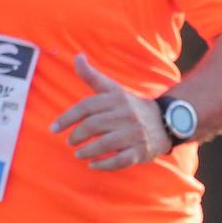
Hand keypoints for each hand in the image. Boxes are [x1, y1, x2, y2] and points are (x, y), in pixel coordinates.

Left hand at [50, 55, 171, 169]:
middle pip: (93, 126)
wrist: (168, 121)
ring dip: (87, 152)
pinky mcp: (140, 150)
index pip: (86, 107)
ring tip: (79, 154)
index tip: (54, 129)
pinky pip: (119, 160)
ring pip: (104, 144)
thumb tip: (77, 56)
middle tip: (71, 141)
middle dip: (77, 136)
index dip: (67, 118)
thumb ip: (92, 76)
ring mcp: (134, 133)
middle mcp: (126, 115)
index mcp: (117, 99)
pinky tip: (93, 165)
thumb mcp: (114, 90)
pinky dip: (103, 165)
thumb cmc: (132, 106)